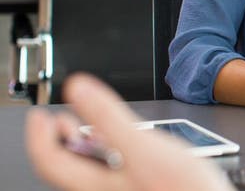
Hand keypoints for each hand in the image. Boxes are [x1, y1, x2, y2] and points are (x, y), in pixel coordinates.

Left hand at [25, 73, 232, 190]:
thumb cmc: (181, 190)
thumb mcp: (142, 148)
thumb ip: (107, 117)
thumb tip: (77, 88)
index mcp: (94, 184)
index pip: (50, 160)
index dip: (40, 135)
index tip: (41, 114)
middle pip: (68, 167)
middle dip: (60, 140)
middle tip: (57, 119)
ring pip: (90, 172)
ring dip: (84, 147)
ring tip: (84, 130)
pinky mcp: (140, 189)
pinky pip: (111, 175)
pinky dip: (108, 156)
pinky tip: (121, 150)